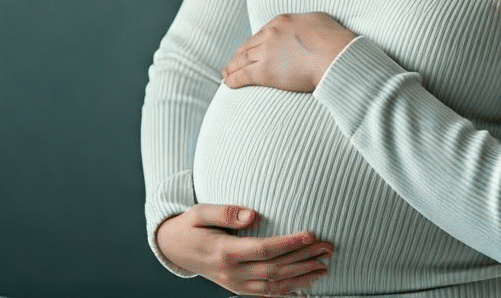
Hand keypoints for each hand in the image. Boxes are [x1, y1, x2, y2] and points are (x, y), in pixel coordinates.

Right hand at [156, 203, 331, 295]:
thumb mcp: (200, 212)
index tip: (311, 234)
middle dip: (304, 259)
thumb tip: (253, 215)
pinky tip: (307, 284)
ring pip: (274, 286)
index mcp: (224, 252)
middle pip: (275, 270)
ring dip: (302, 277)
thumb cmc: (189, 226)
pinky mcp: (238, 288)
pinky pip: (267, 294)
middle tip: (328, 248)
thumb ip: (226, 212)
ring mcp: (235, 284)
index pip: (264, 250)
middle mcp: (232, 273)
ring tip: (324, 265)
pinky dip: (289, 291)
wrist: (173, 248)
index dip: (289, 244)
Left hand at [222, 12, 356, 92]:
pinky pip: (243, 75)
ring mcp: (266, 52)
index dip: (254, 43)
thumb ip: (304, 24)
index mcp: (281, 21)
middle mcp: (270, 34)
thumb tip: (304, 28)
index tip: (250, 50)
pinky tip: (228, 82)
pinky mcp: (265, 71)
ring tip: (226, 74)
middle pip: (248, 46)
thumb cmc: (334, 39)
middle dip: (239, 55)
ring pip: (242, 60)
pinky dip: (233, 79)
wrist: (336, 55)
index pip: (262, 33)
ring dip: (231, 67)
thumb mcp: (318, 20)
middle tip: (232, 62)